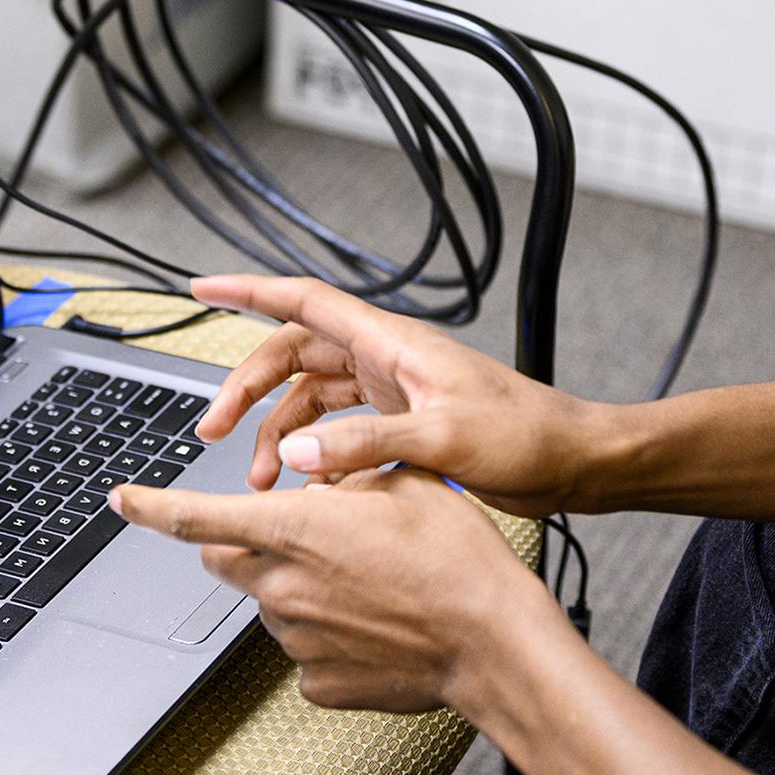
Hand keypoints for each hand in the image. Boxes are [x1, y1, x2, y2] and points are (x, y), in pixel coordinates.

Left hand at [109, 470, 553, 711]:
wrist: (493, 640)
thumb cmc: (456, 558)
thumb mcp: (403, 481)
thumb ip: (345, 476)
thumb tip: (321, 481)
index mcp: (295, 529)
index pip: (197, 517)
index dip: (150, 506)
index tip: (122, 499)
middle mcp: (283, 586)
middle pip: (228, 561)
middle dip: (245, 544)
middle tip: (302, 537)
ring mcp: (297, 640)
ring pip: (273, 604)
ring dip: (300, 589)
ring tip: (369, 585)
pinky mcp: (318, 683)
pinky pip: (306, 653)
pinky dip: (328, 637)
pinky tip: (374, 626)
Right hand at [191, 275, 596, 516]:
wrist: (573, 463)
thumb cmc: (526, 437)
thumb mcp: (442, 440)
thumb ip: (364, 444)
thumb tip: (296, 452)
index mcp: (393, 344)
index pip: (304, 301)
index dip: (249, 290)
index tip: (202, 286)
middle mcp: (388, 360)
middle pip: (294, 358)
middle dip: (248, 390)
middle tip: (214, 431)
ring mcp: (394, 392)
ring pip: (311, 401)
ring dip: (279, 434)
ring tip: (261, 480)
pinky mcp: (404, 425)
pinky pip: (337, 431)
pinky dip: (313, 455)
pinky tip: (308, 488)